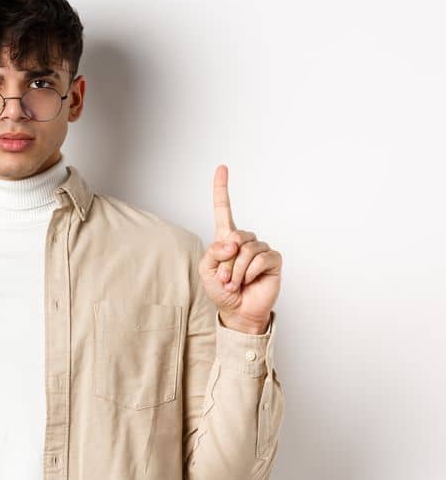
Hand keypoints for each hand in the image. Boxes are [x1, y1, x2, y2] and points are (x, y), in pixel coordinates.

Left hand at [199, 164, 281, 333]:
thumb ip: (213, 252)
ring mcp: (260, 248)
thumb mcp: (206, 270)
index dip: (222, 189)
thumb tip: (231, 241)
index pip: (224, 209)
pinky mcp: (273, 260)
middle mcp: (244, 240)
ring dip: (235, 271)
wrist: (238, 311)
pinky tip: (248, 281)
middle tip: (223, 278)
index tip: (222, 168)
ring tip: (234, 283)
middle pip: (234, 236)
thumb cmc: (221, 290)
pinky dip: (248, 273)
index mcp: (226, 239)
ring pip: (245, 250)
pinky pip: (259, 259)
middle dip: (224, 261)